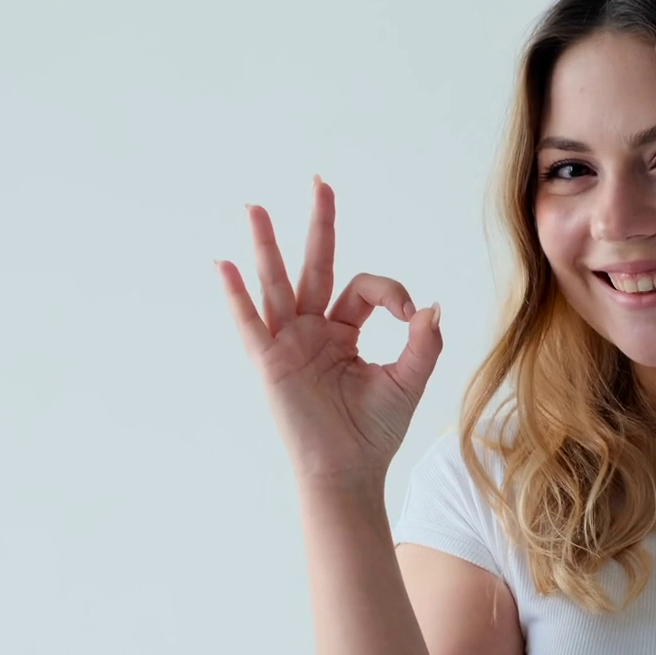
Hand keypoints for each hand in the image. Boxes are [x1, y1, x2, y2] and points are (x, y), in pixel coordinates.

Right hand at [214, 175, 442, 485]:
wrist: (348, 473)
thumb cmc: (373, 433)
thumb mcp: (407, 381)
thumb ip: (424, 343)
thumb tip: (430, 305)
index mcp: (344, 332)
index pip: (365, 290)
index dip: (392, 294)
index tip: (412, 319)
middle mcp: (312, 330)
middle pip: (315, 266)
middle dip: (319, 225)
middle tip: (320, 181)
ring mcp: (288, 343)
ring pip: (278, 284)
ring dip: (267, 246)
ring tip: (255, 207)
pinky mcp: (270, 362)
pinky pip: (250, 323)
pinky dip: (236, 296)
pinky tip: (225, 266)